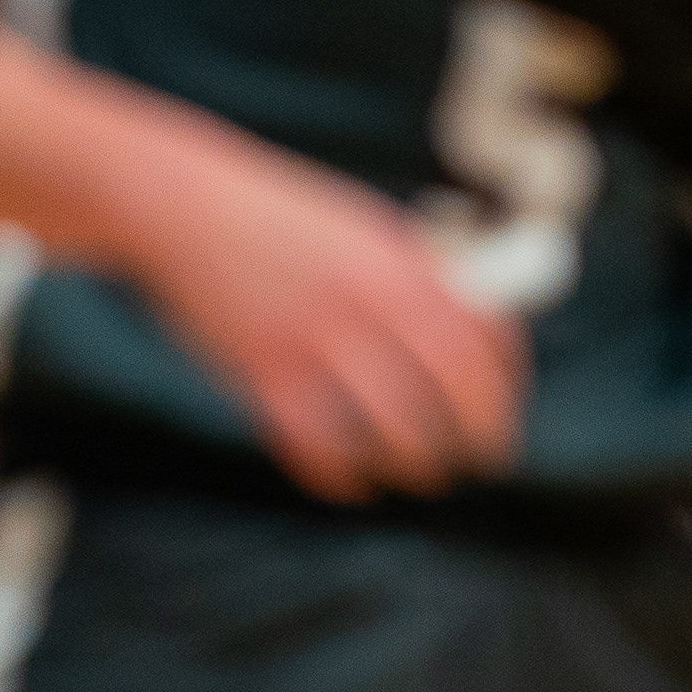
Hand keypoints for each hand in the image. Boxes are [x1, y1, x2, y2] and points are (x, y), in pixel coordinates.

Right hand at [119, 128, 524, 498]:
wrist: (184, 210)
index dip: (507, 383)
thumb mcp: (359, 230)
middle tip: (483, 461)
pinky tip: (352, 481)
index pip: (483, 332)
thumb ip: (409, 274)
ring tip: (420, 473)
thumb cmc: (276, 221)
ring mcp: (315, 341)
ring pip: (393, 428)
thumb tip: (463, 332)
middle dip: (480, 434)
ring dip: (416, 464)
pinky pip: (320, 448)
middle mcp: (368, 300)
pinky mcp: (264, 377)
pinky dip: (343, 476)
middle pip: (454, 387)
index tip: (504, 412)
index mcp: (400, 261)